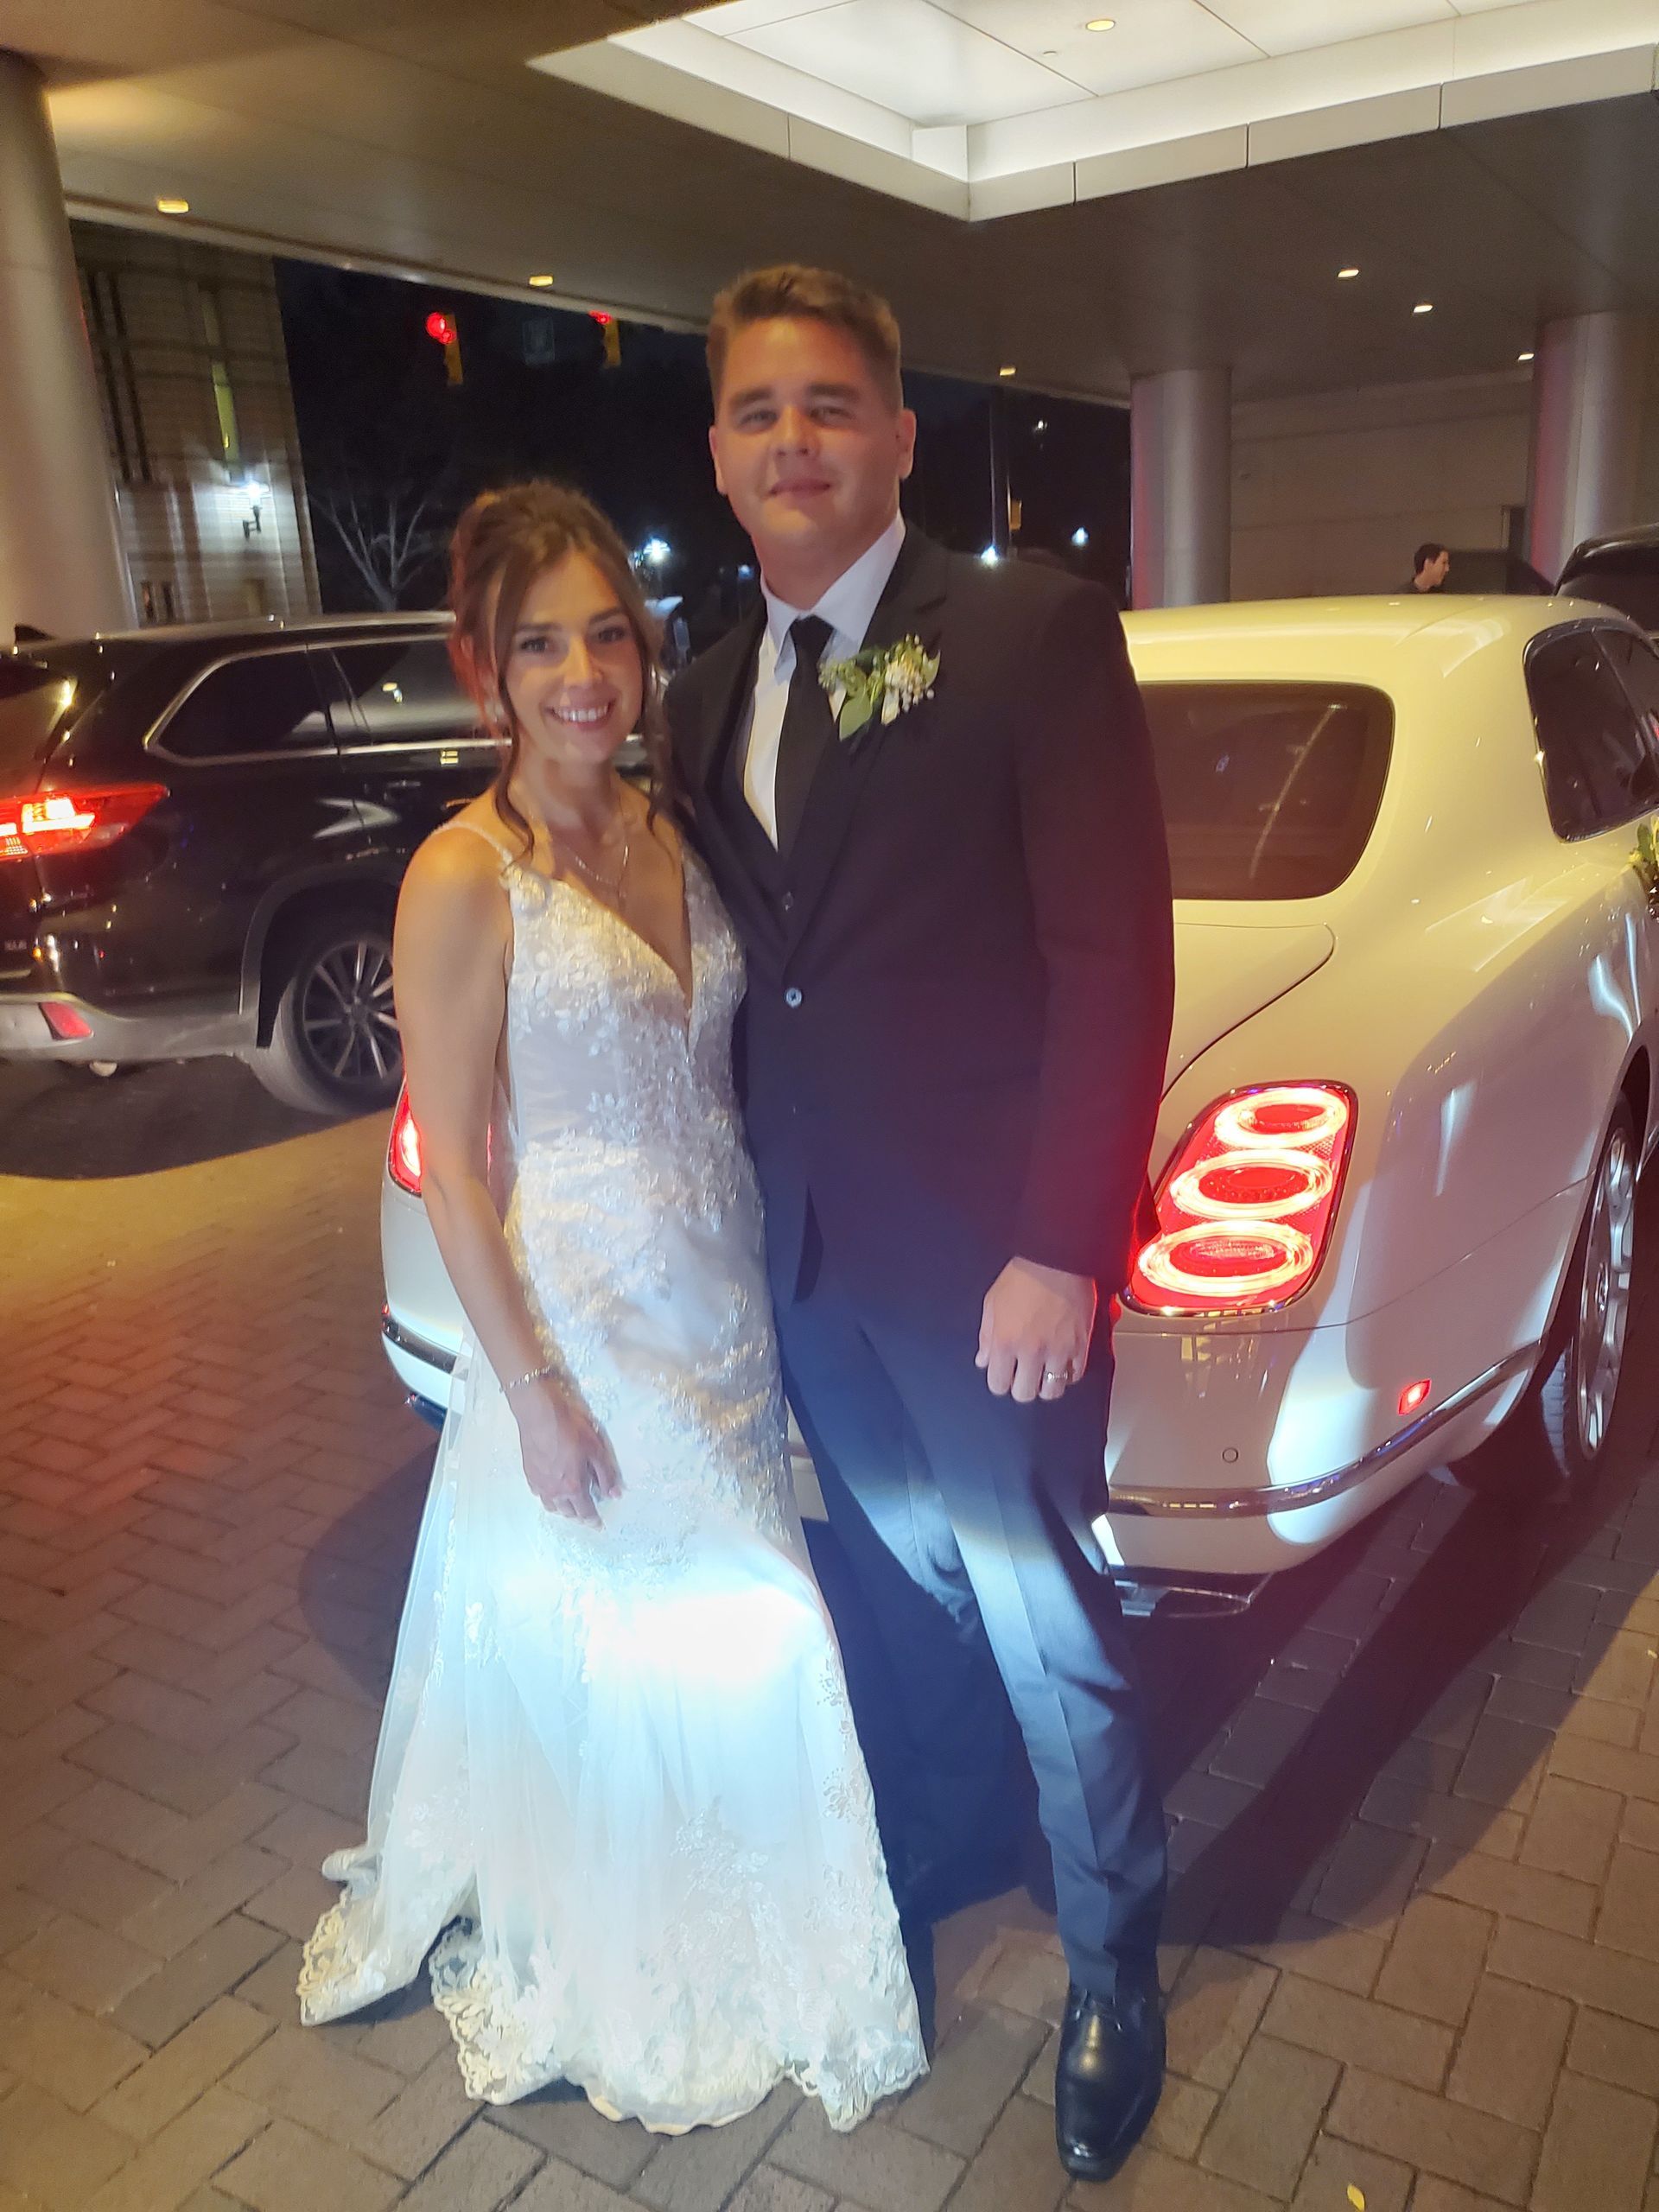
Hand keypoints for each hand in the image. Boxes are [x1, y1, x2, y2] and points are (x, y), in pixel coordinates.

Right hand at [511, 1378, 622, 1525]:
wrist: (540, 1415)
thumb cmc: (570, 1429)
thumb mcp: (596, 1450)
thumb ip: (606, 1475)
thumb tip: (614, 1494)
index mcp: (573, 1487)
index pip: (586, 1512)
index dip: (593, 1520)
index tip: (598, 1525)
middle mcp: (554, 1491)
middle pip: (568, 1513)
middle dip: (579, 1515)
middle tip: (587, 1511)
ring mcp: (539, 1484)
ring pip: (552, 1506)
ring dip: (563, 1508)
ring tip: (570, 1502)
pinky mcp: (529, 1475)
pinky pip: (540, 1494)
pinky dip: (549, 1496)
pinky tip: (553, 1488)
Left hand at [977, 1258, 1096, 1403]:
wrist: (1058, 1259)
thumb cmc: (1024, 1275)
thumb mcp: (992, 1302)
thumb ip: (986, 1336)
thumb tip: (983, 1360)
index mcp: (1004, 1341)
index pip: (998, 1384)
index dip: (1000, 1382)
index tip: (1004, 1376)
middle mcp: (1030, 1351)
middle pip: (1024, 1394)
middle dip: (1022, 1387)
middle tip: (1024, 1375)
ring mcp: (1057, 1351)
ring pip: (1052, 1391)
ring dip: (1047, 1384)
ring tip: (1045, 1372)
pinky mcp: (1080, 1346)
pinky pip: (1075, 1375)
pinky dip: (1069, 1374)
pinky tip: (1063, 1363)